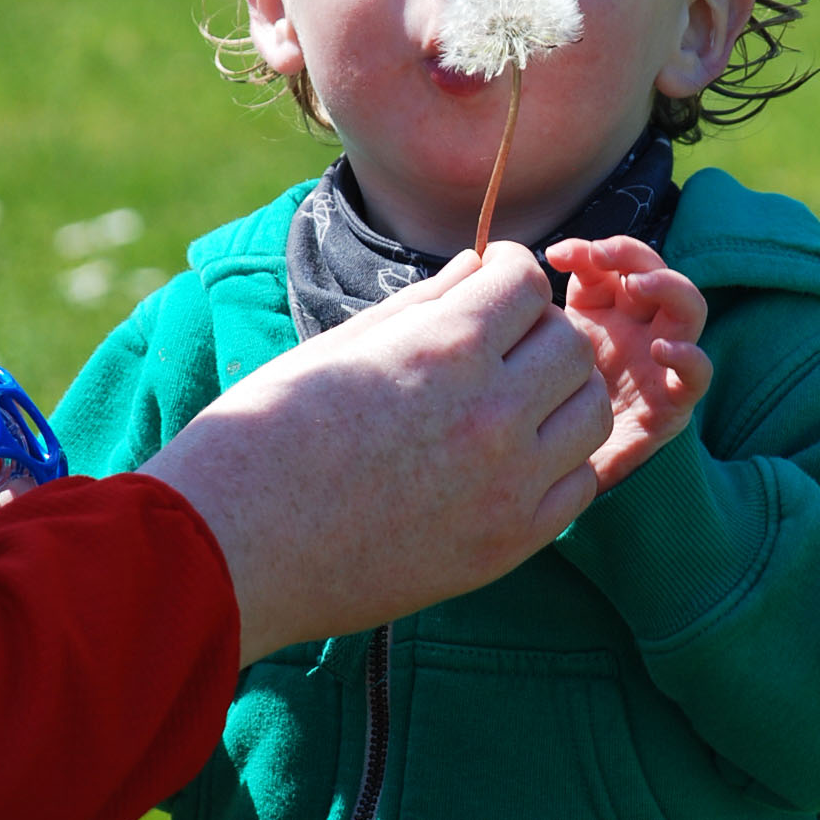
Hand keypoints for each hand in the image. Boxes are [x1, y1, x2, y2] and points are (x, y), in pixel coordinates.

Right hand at [142, 242, 610, 660]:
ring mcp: (507, 487)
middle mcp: (490, 414)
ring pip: (590, 411)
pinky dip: (559, 462)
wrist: (229, 551)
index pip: (527, 283)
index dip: (507, 274)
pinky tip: (510, 460)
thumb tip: (481, 267)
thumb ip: (424, 304)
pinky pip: (579, 485)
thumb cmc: (263, 438)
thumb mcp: (338, 347)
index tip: (487, 289)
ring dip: (560, 395)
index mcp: (442, 350)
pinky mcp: (506, 546)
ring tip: (509, 402)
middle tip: (497, 346)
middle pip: (571, 344)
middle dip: (539, 332)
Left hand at [546, 235, 710, 492]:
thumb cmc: (537, 410)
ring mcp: (659, 363)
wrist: (551, 479)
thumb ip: (532, 315)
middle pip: (654, 273)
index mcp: (603, 313)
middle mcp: (636, 330)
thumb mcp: (531, 355)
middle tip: (602, 256)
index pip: (611, 264)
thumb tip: (516, 270)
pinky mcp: (672, 403)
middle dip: (632, 255)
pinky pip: (698, 374)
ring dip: (669, 287)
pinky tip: (663, 351)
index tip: (557, 255)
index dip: (592, 250)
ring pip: (688, 308)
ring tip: (640, 285)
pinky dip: (689, 356)